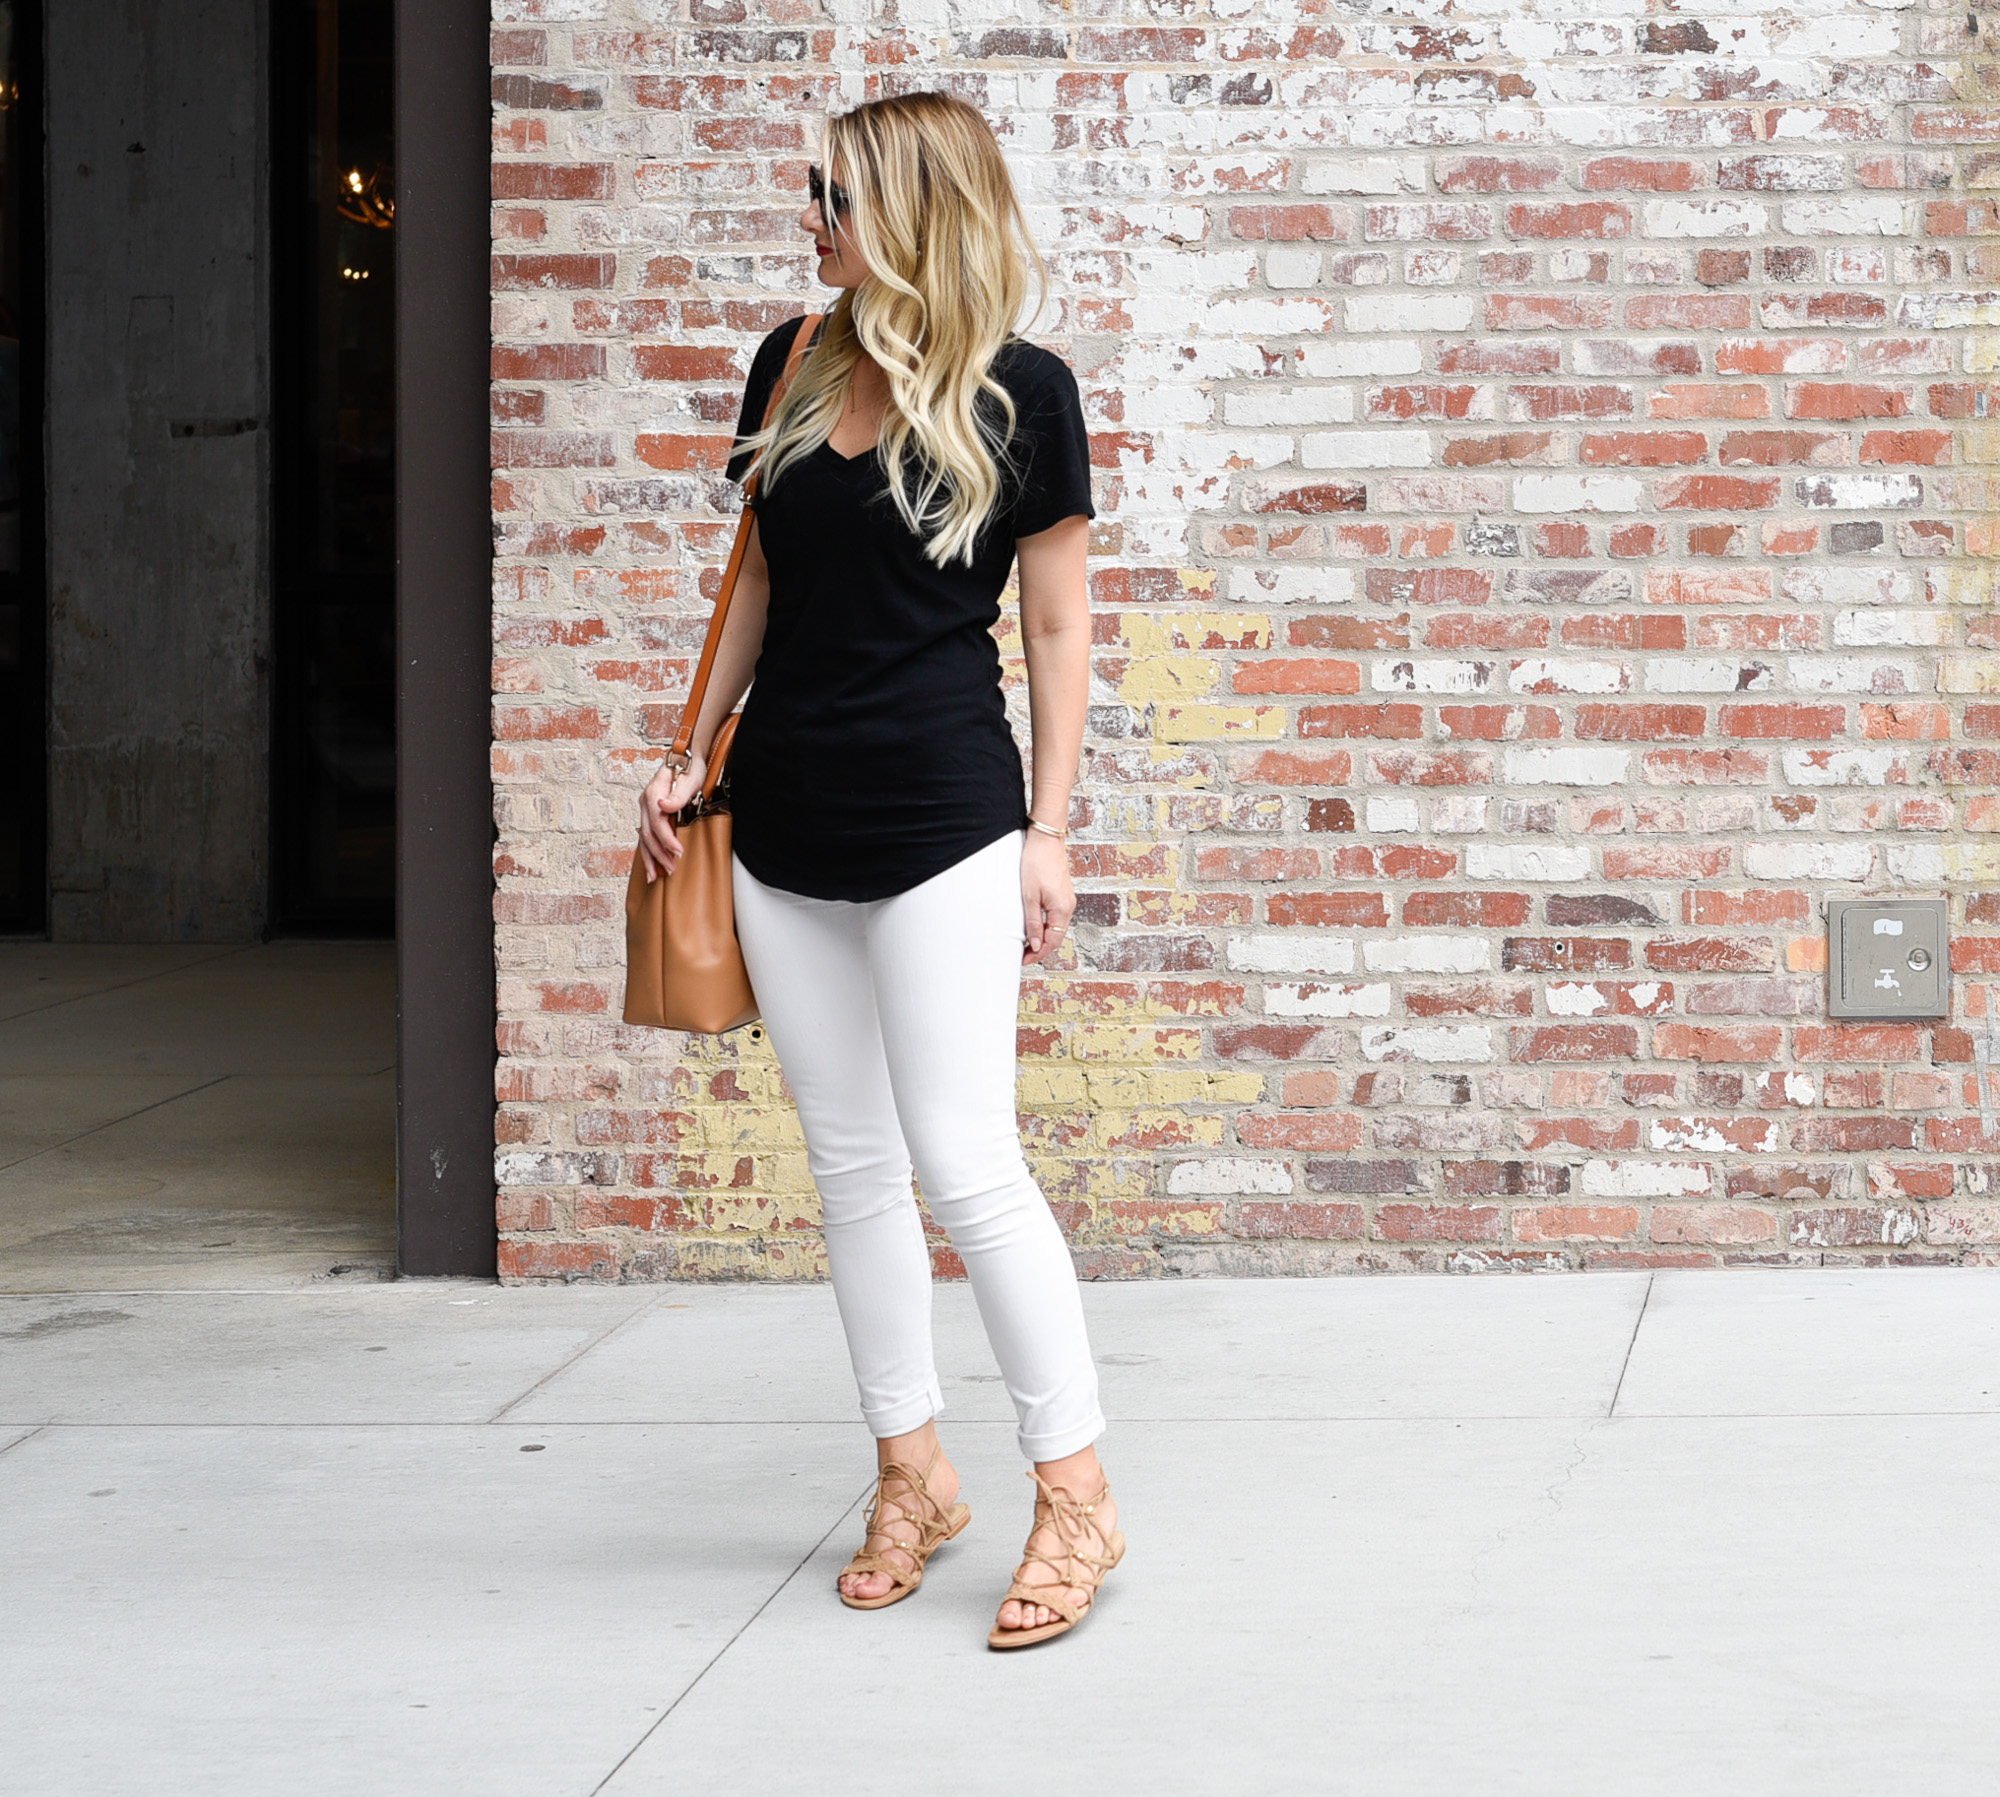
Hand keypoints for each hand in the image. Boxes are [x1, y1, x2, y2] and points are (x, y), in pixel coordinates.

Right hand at [636, 753, 706, 881]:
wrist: (686, 759)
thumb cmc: (691, 768)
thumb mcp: (690, 778)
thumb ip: (678, 795)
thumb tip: (663, 806)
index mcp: (654, 792)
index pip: (657, 821)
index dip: (667, 839)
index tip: (679, 852)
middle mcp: (645, 802)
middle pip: (648, 833)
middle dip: (659, 854)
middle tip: (672, 869)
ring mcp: (645, 809)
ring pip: (643, 838)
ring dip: (650, 858)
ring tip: (657, 876)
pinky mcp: (649, 815)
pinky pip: (646, 837)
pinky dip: (648, 853)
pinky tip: (652, 868)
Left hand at [1020, 829, 1074, 965]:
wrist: (1046, 838)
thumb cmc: (1036, 863)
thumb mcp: (1029, 896)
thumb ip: (1033, 922)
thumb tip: (1035, 944)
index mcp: (1062, 909)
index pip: (1052, 941)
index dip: (1037, 954)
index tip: (1023, 961)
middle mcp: (1068, 906)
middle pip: (1056, 936)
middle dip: (1040, 948)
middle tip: (1022, 955)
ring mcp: (1067, 899)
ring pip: (1056, 927)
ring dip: (1042, 937)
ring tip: (1026, 943)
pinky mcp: (1062, 893)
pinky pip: (1056, 916)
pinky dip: (1046, 925)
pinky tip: (1034, 925)